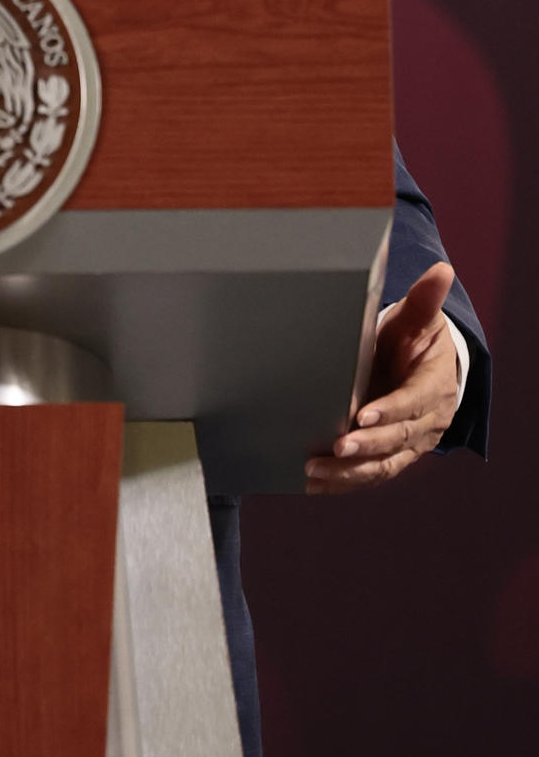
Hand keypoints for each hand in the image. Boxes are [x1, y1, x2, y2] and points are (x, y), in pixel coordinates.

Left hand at [305, 262, 458, 495]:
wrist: (421, 367)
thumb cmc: (413, 339)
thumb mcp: (418, 319)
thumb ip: (424, 300)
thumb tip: (441, 271)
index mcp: (434, 385)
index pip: (414, 401)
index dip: (391, 411)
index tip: (362, 417)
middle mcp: (427, 420)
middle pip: (399, 438)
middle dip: (367, 445)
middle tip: (337, 446)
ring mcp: (411, 443)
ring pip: (384, 465)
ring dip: (350, 472)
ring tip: (315, 472)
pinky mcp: (393, 456)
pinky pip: (371, 474)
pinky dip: (344, 482)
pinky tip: (315, 485)